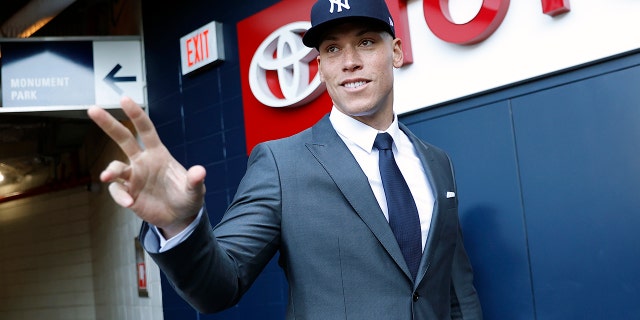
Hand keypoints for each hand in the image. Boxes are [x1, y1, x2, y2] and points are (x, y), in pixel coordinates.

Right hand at [87, 96, 205, 237]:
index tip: (124, 99)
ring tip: (108, 176)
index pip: (145, 130)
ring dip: (110, 170)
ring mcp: (134, 177)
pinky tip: (130, 203)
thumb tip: (200, 171)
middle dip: (108, 124)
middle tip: (92, 109)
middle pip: (122, 138)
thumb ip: (195, 180)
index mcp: (158, 153)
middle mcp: (142, 162)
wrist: (179, 217)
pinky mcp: (128, 193)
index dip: (135, 114)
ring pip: (115, 166)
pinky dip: (121, 196)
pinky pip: (118, 191)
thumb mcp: (194, 190)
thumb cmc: (187, 197)